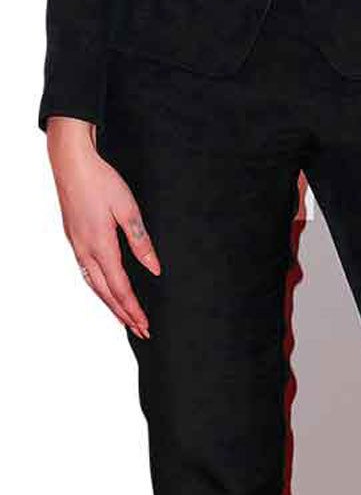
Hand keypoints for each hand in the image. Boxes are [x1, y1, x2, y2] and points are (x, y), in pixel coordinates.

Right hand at [46, 116, 160, 336]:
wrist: (71, 163)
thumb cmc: (101, 181)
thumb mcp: (128, 209)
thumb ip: (141, 241)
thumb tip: (154, 268)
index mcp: (101, 246)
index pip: (120, 288)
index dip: (133, 309)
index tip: (145, 324)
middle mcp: (86, 251)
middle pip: (106, 293)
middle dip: (124, 314)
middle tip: (140, 330)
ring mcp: (77, 246)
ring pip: (94, 285)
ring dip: (110, 304)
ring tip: (124, 318)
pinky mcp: (74, 239)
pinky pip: (87, 273)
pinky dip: (99, 289)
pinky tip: (105, 290)